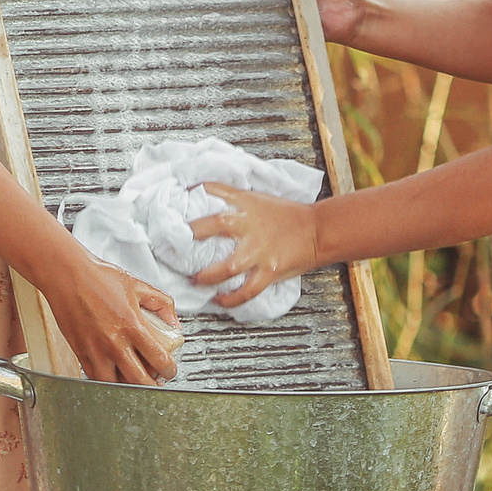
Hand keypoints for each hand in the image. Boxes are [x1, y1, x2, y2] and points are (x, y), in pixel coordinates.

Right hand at [41, 252, 181, 383]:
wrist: (67, 276)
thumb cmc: (98, 277)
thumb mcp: (138, 285)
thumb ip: (162, 303)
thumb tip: (173, 322)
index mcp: (131, 325)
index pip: (158, 359)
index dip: (170, 369)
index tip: (170, 369)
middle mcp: (113, 342)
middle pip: (139, 380)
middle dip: (153, 385)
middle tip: (156, 380)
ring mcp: (95, 351)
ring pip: (116, 385)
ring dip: (128, 387)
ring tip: (135, 381)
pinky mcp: (80, 353)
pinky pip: (96, 378)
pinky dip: (108, 381)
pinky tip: (115, 373)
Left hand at [187, 185, 320, 307]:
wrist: (318, 230)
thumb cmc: (288, 215)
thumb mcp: (259, 199)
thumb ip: (235, 201)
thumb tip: (206, 201)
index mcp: (247, 203)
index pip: (216, 190)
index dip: (193, 192)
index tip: (175, 197)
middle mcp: (250, 225)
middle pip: (215, 225)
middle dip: (192, 233)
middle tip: (174, 244)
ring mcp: (260, 250)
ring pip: (227, 267)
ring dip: (206, 276)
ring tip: (194, 280)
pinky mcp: (269, 271)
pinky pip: (246, 290)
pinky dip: (230, 299)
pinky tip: (218, 300)